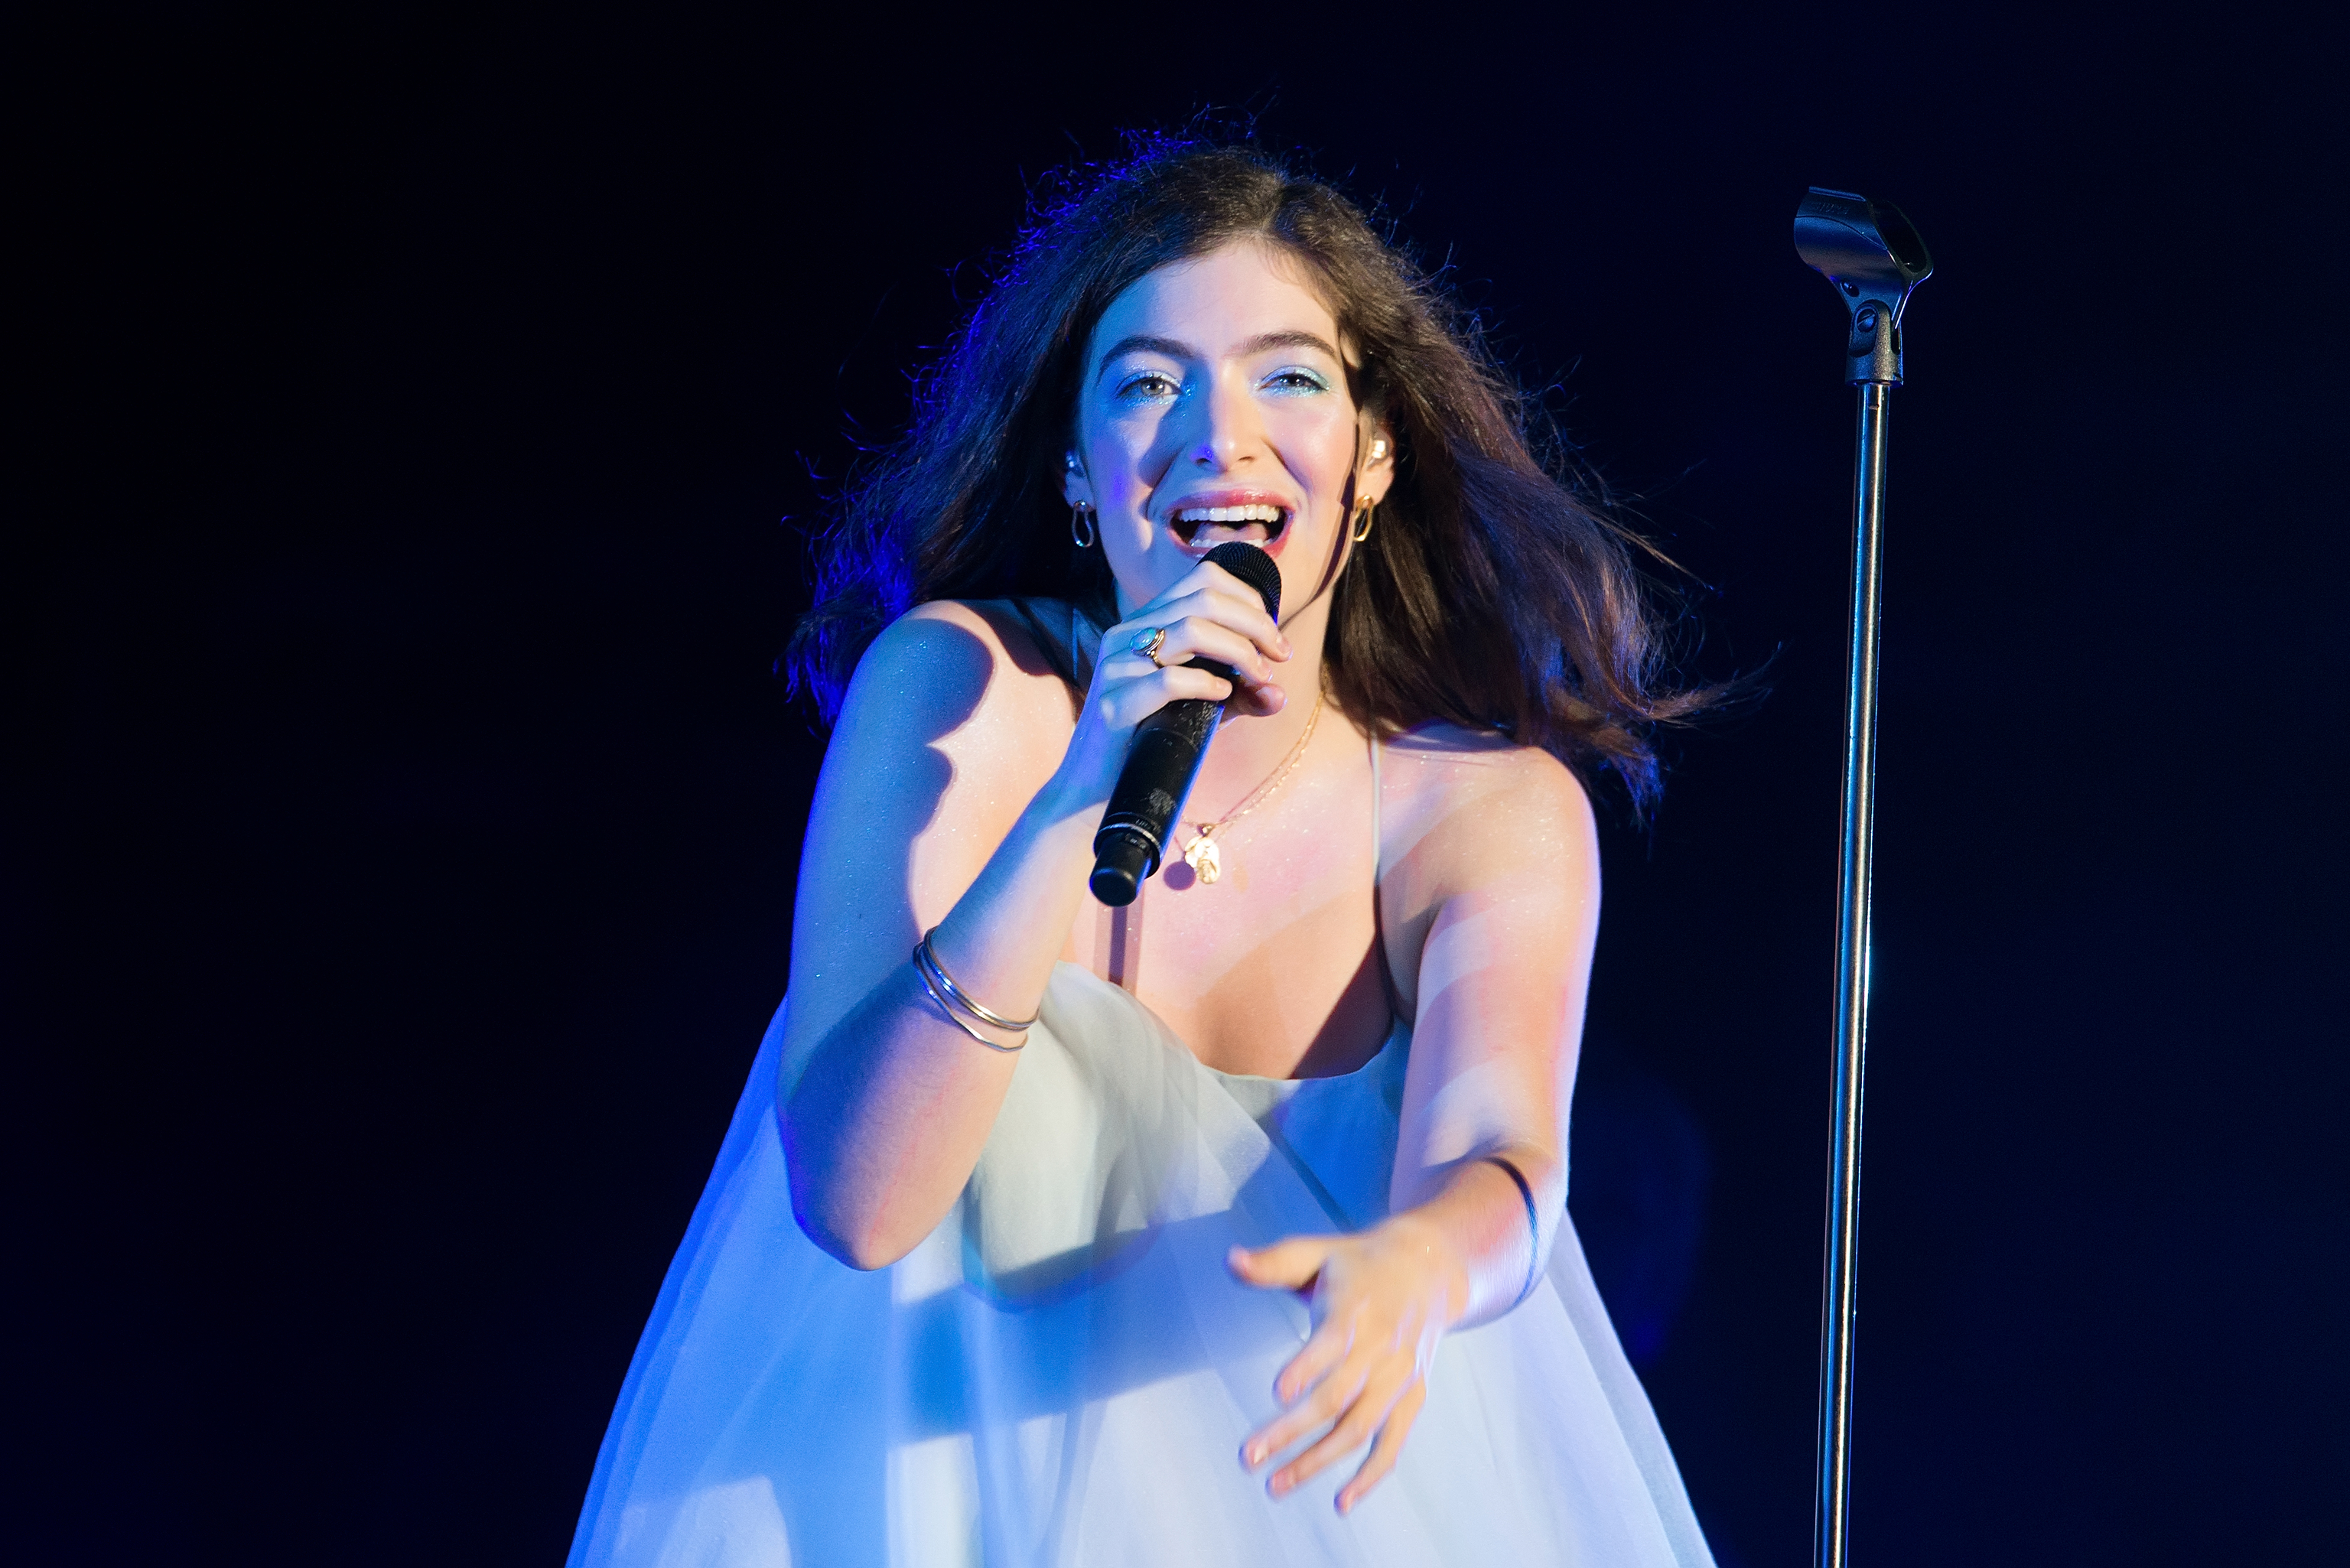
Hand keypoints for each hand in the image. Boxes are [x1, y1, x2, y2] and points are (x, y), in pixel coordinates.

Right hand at [1056, 559, 1292, 799]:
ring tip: (1259, 678)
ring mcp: (1116, 666)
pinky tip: (1223, 698)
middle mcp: (1127, 634)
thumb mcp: (1205, 709)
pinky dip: (1207, 685)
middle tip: (1280, 657)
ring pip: (1190, 629)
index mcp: (1145, 623)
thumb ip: (1242, 697)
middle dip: (1255, 625)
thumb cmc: (1152, 739)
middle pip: (1204, 598)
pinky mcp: (1114, 704)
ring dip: (1239, 651)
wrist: (1097, 789)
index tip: (1275, 640)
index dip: (1249, 601)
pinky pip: (1169, 680)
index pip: (1204, 579)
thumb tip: (1280, 695)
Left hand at [1227, 1213, 1468, 1512]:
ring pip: (1359, 1428)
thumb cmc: (1358, 1263)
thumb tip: (1231, 1261)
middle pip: (1337, 1398)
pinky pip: (1392, 1444)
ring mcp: (1398, 1378)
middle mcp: (1381, 1349)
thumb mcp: (1317, 1251)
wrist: (1428, 1270)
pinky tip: (1341, 1502)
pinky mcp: (1410, 1398)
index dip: (1307, 1368)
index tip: (1279, 1392)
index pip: (1334, 1343)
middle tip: (1248, 1456)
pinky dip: (1370, 1476)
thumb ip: (1274, 1262)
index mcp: (1356, 1310)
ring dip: (1318, 1460)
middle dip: (1291, 1431)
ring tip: (1275, 1484)